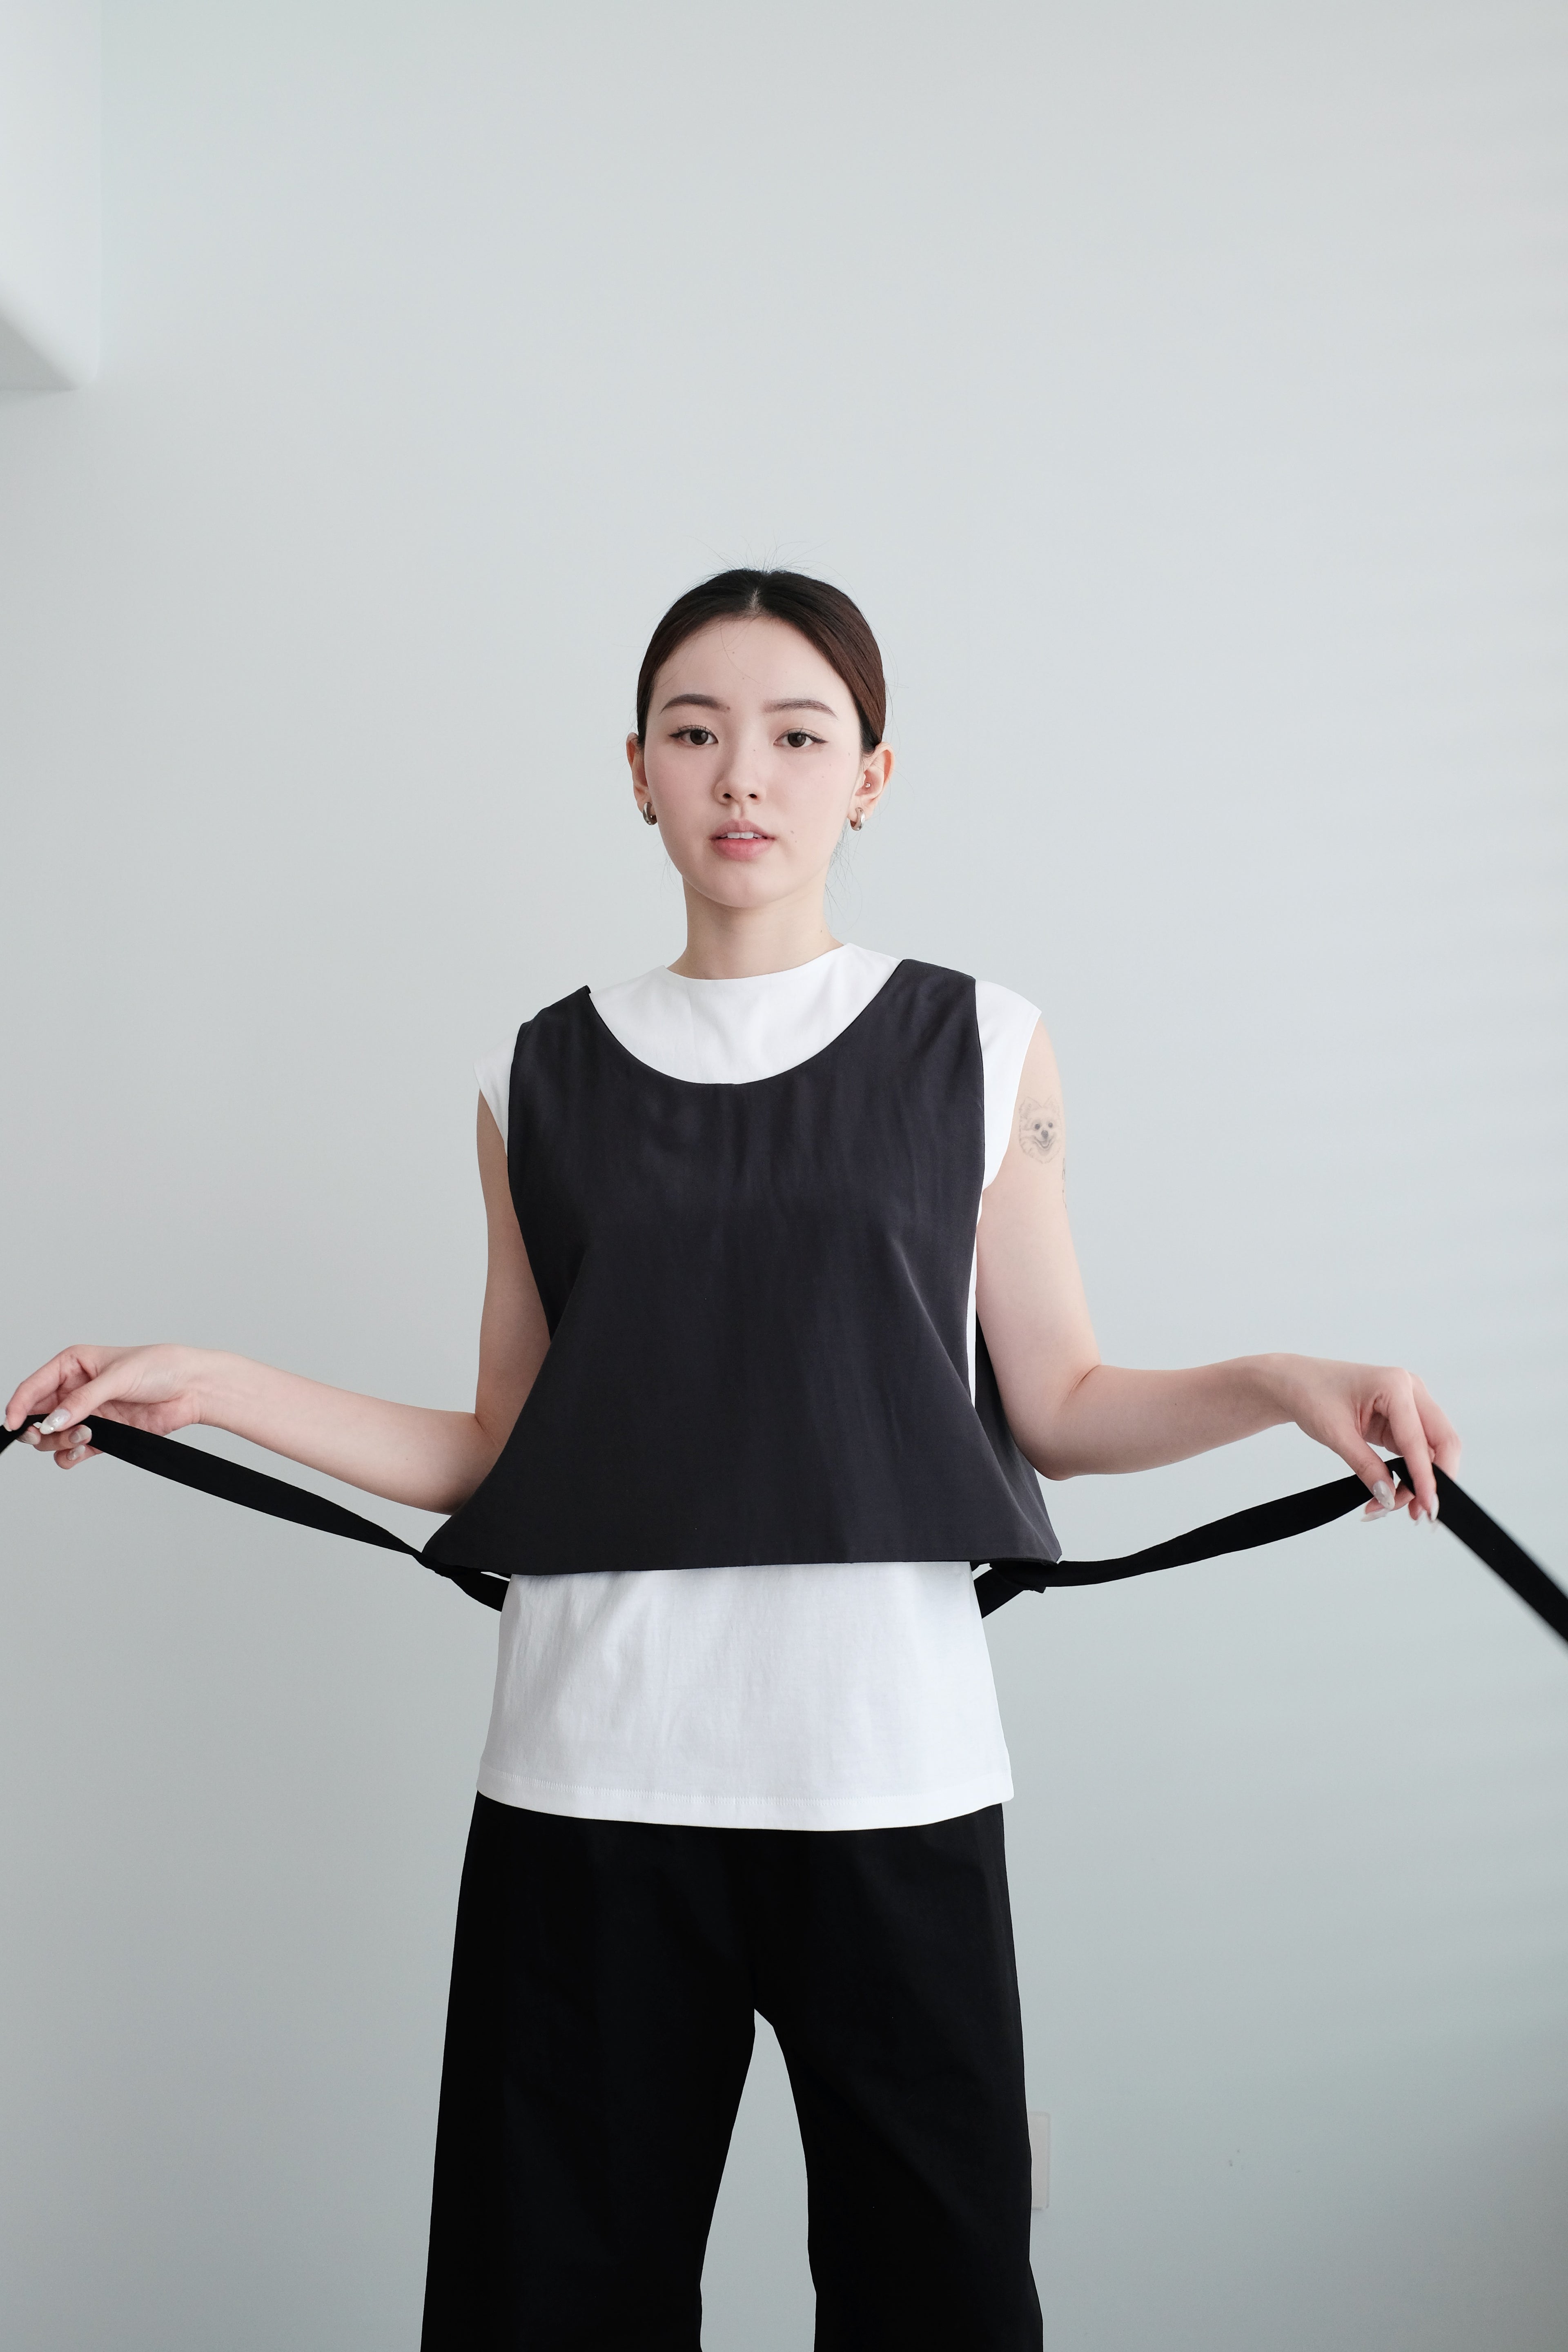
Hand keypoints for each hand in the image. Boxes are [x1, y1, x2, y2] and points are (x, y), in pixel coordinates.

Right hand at [4, 1344, 218, 1469]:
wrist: (192, 1389)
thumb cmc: (159, 1367)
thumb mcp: (117, 1377)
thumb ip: (82, 1400)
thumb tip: (53, 1420)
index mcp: (73, 1365)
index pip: (34, 1387)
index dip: (19, 1406)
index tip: (12, 1424)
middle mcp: (76, 1390)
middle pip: (38, 1416)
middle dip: (37, 1428)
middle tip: (45, 1433)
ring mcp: (89, 1414)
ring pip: (53, 1437)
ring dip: (61, 1440)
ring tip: (85, 1433)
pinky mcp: (103, 1434)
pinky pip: (73, 1451)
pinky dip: (72, 1454)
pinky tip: (84, 1447)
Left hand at [1270, 1356, 1458, 1521]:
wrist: (1296, 1383)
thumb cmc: (1312, 1395)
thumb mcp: (1335, 1433)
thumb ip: (1365, 1466)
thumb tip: (1388, 1496)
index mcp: (1394, 1384)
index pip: (1418, 1439)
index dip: (1425, 1476)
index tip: (1427, 1506)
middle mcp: (1410, 1390)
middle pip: (1443, 1441)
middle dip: (1435, 1480)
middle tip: (1421, 1513)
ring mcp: (1410, 1404)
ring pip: (1433, 1449)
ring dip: (1421, 1480)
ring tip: (1398, 1507)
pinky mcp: (1403, 1420)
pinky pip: (1417, 1451)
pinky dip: (1411, 1474)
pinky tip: (1396, 1493)